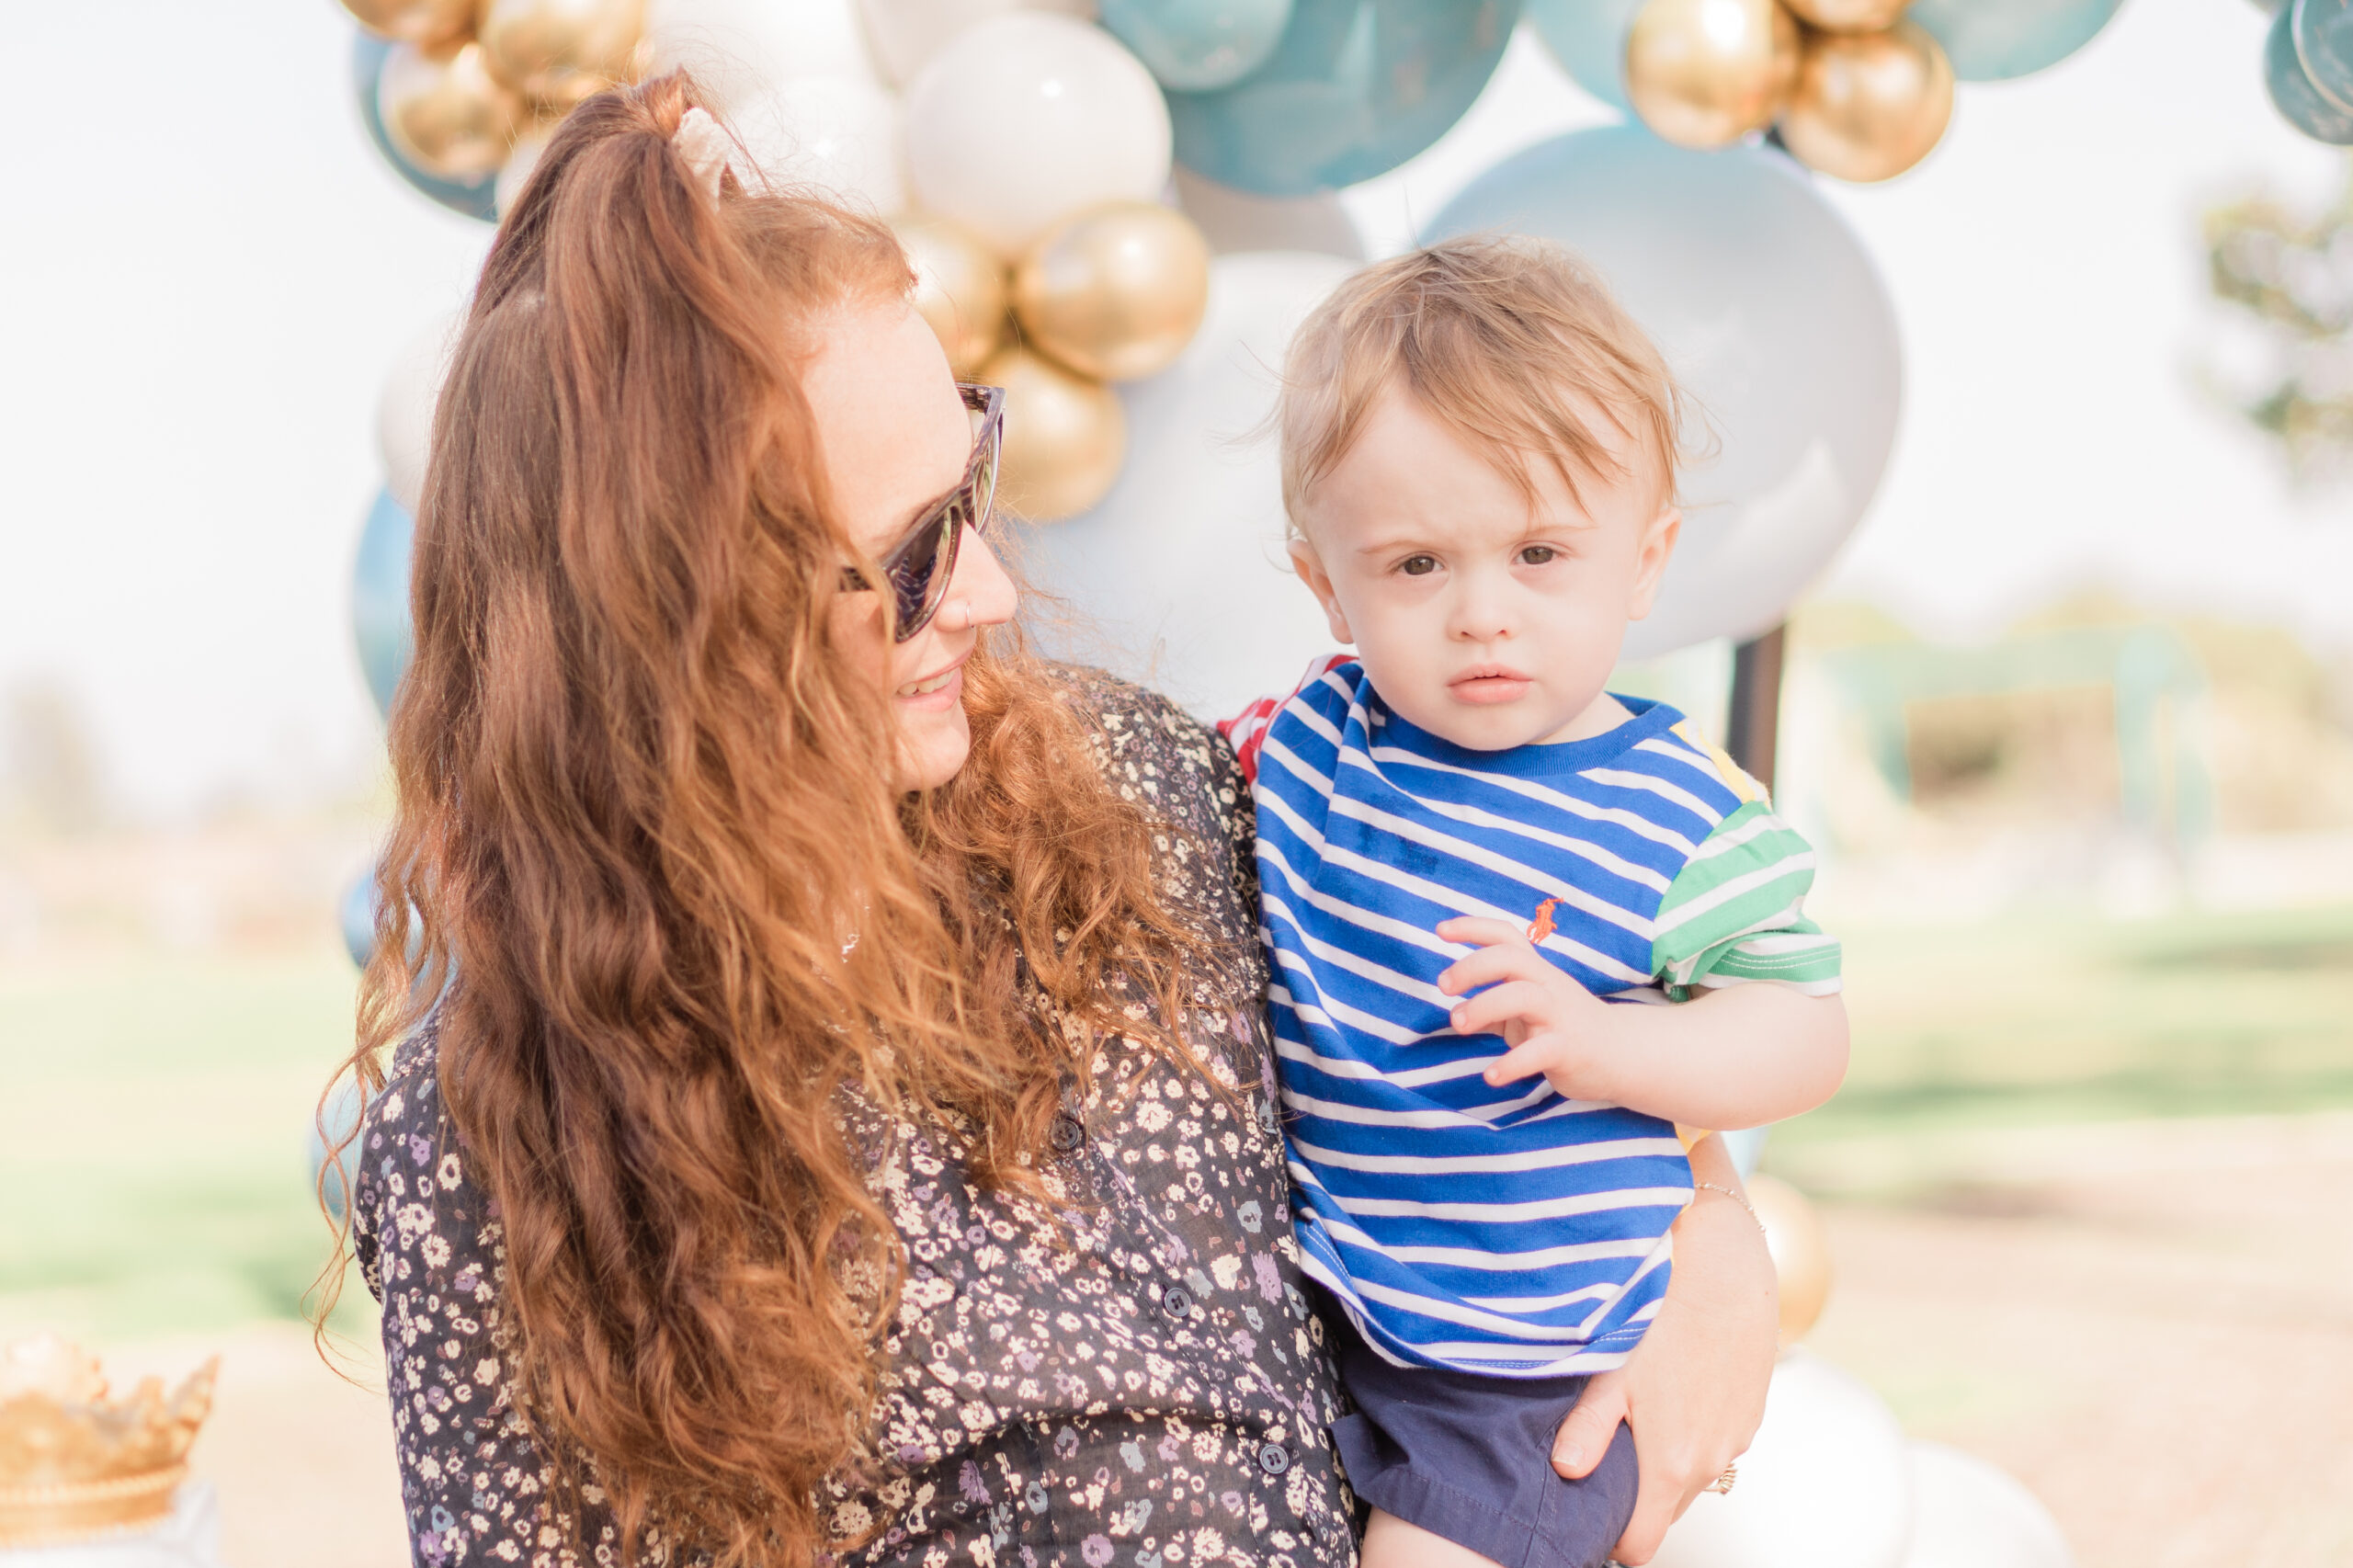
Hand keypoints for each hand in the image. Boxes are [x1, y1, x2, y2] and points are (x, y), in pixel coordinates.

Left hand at [1435, 916, 1622, 1100]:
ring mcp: (1559, 1015)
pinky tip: (1491, 1076)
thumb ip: (1493, 1007)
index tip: (1440, 931)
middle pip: (1511, 959)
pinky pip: (1539, 1052)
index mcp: (1535, 972)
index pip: (1505, 937)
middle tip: (1443, 986)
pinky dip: (1511, 1064)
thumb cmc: (1563, 1027)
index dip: (1473, 928)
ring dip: (1483, 1006)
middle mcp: (1547, 985)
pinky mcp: (1568, 1049)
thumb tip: (1454, 1010)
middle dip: (1472, 967)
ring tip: (1457, 1024)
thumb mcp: (1525, 1011)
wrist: (1620, 1054)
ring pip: (1522, 996)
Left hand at [1549, 1136, 1777, 1563]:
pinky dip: (1692, 1431)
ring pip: (1693, 1474)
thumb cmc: (1661, 1312)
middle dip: (1635, 1494)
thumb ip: (1586, 1429)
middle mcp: (1711, 1461)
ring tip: (1634, 1413)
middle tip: (1601, 1452)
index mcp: (1672, 1464)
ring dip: (1665, 1459)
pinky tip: (1670, 1387)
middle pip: (1666, 1509)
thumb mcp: (1609, 1369)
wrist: (1728, 1263)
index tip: (1588, 1514)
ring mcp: (1737, 1437)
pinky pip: (1716, 1442)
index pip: (1641, 1543)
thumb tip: (1565, 1473)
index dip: (1611, 1536)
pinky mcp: (1751, 1410)